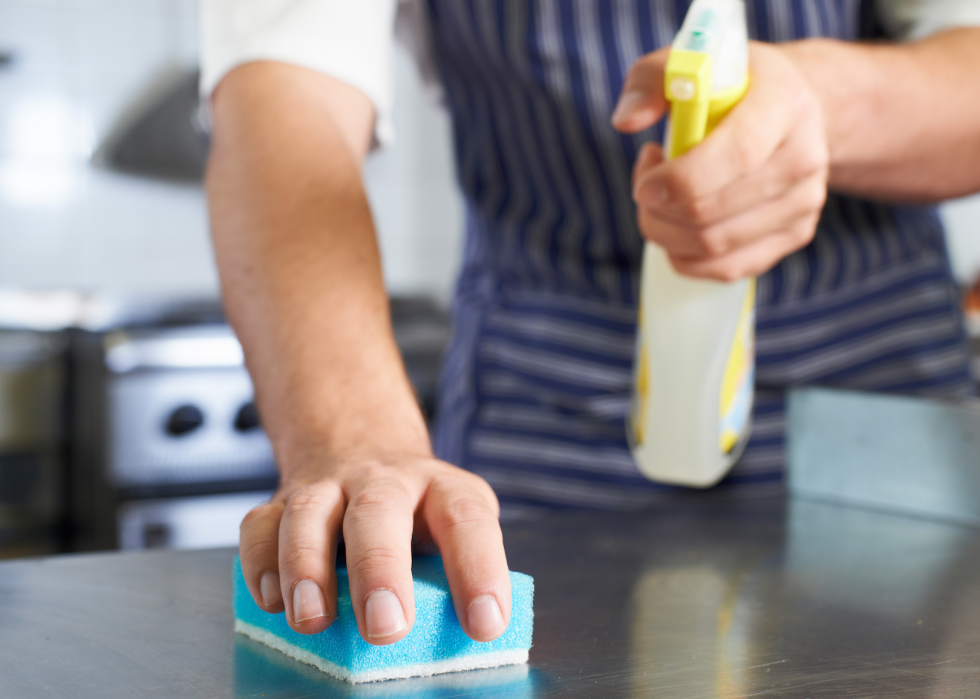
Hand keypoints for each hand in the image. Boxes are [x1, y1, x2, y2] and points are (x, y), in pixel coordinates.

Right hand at [237, 453, 510, 644]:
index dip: (478, 568)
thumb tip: (456, 640)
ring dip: (305, 567)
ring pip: (309, 512)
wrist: (361, 443)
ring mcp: (329, 486)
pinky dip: (260, 564)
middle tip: (386, 626)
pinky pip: (260, 525)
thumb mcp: (451, 527)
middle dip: (379, 570)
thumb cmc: (415, 509)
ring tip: (312, 618)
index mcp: (441, 487)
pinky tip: (272, 601)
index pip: (467, 518)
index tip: (485, 623)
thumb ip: (450, 573)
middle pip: (378, 511)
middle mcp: (384, 479)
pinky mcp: (282, 500)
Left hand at [612, 42, 829, 281]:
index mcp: (784, 105)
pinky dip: (684, 255)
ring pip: (713, 247)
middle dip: (657, 210)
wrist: (792, 111)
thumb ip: (649, 81)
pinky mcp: (795, 235)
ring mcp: (804, 202)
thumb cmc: (731, 89)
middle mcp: (804, 157)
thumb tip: (626, 121)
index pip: (735, 155)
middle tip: (646, 184)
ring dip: (666, 232)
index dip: (679, 181)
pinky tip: (679, 223)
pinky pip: (725, 269)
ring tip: (662, 197)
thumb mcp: (689, 65)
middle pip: (712, 214)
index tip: (644, 186)